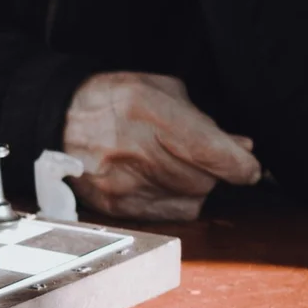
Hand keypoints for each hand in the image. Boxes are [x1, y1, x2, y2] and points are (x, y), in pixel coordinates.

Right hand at [63, 72, 261, 220]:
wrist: (57, 122)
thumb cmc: (113, 101)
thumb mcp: (159, 92)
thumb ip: (202, 120)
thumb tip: (241, 147)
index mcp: (147, 112)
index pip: (209, 151)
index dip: (239, 165)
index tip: (250, 168)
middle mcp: (134, 151)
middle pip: (203, 181)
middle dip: (213, 173)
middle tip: (202, 159)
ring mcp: (122, 183)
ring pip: (189, 201)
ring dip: (194, 188)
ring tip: (175, 168)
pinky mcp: (115, 206)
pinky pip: (167, 215)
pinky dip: (174, 201)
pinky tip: (160, 183)